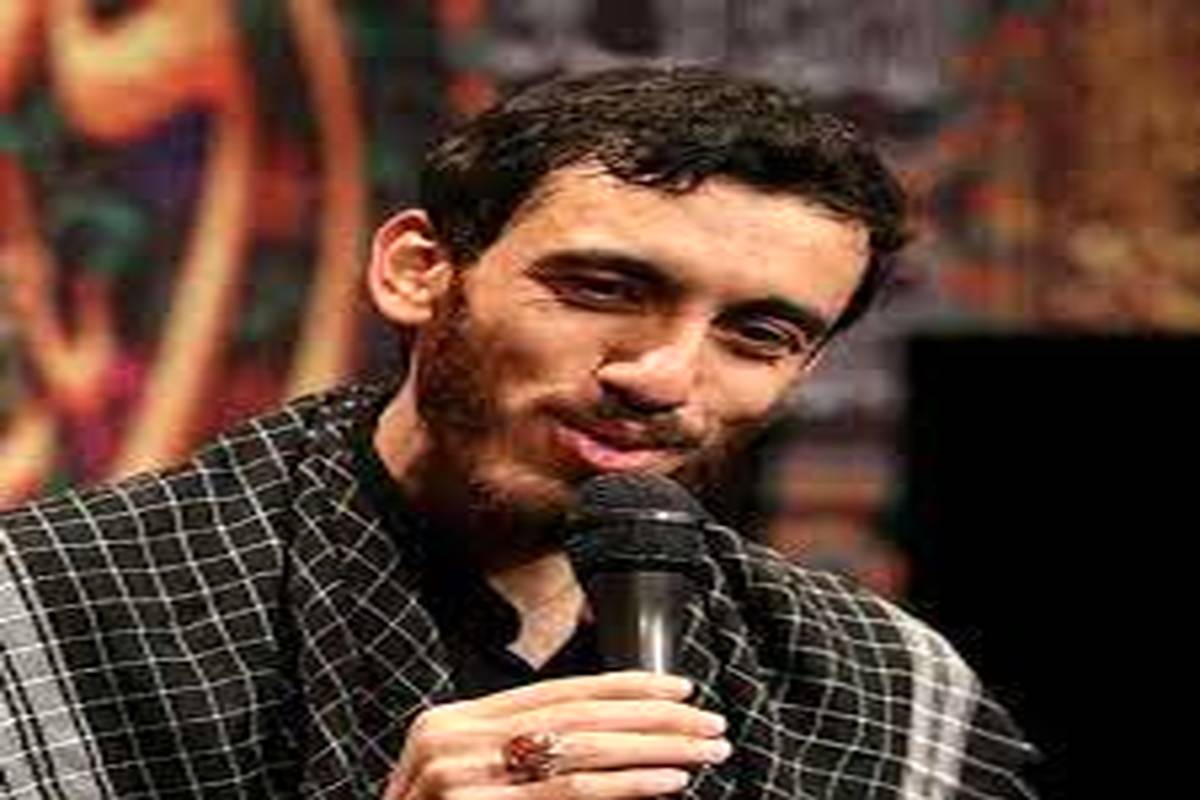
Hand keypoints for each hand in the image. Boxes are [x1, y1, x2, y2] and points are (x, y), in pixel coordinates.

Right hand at [381, 671, 730, 798]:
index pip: (557, 690)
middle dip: (654, 716)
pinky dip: (629, 784)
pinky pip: (571, 793)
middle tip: (708, 721)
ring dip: (656, 747)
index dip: (624, 685)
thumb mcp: (469, 780)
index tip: (678, 687)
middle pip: (577, 715)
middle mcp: (453, 738)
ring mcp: (460, 776)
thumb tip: (616, 736)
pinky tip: (669, 780)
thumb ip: (521, 752)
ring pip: (582, 750)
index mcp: (453, 720)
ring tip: (703, 749)